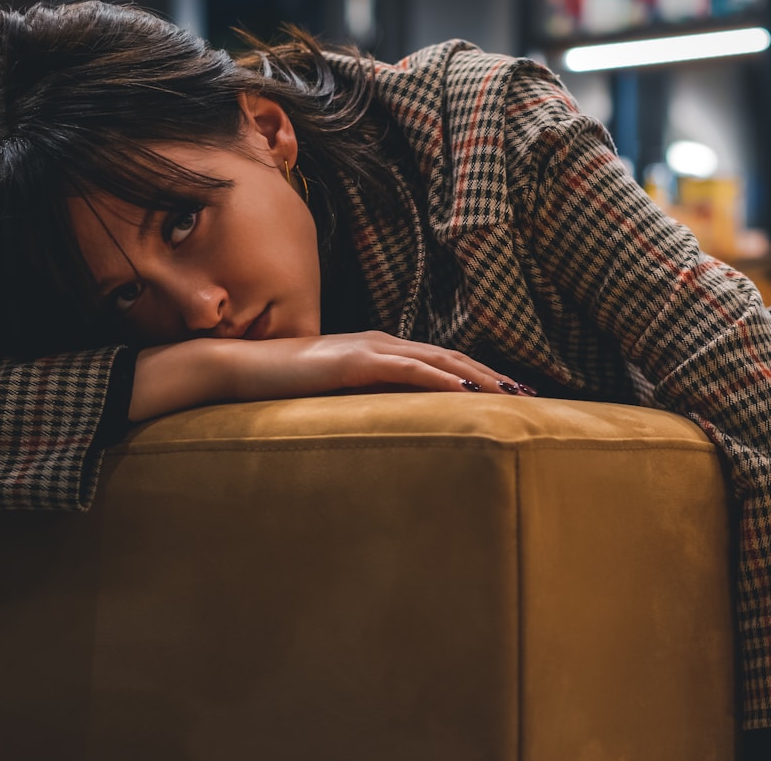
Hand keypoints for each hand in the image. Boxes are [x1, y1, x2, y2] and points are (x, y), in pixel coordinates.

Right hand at [129, 331, 532, 420]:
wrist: (240, 369)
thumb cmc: (281, 386)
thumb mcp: (332, 396)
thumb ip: (360, 402)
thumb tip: (387, 428)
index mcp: (380, 349)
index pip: (441, 361)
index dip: (478, 375)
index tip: (511, 394)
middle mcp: (382, 342)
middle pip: (451, 356)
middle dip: (492, 375)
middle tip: (530, 394)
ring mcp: (370, 348)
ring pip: (439, 359)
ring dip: (479, 375)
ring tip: (511, 393)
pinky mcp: (355, 361)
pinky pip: (408, 368)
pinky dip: (441, 376)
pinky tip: (465, 389)